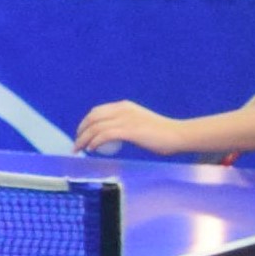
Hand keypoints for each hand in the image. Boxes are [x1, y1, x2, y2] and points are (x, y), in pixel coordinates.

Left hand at [75, 99, 189, 154]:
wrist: (177, 135)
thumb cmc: (161, 134)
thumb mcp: (139, 123)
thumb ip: (126, 125)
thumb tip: (113, 135)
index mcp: (124, 106)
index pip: (97, 111)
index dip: (85, 123)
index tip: (80, 134)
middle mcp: (123, 109)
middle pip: (93, 118)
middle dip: (81, 131)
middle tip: (76, 144)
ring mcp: (126, 119)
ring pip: (96, 127)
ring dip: (83, 139)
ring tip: (79, 149)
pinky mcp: (129, 130)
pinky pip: (104, 135)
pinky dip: (94, 142)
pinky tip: (91, 149)